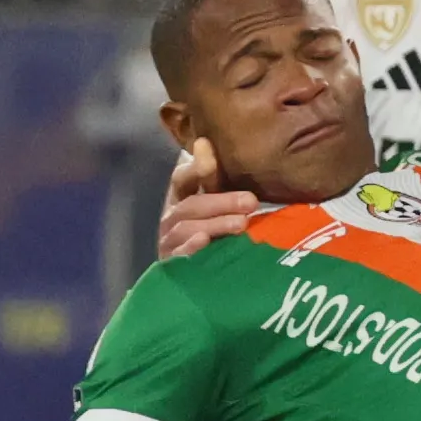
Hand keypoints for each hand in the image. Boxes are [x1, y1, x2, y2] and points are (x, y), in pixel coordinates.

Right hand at [156, 137, 260, 261]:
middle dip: (222, 201)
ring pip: (187, 228)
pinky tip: (204, 242)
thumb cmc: (213, 231)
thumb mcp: (217, 204)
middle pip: (192, 205)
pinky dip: (190, 248)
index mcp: (182, 198)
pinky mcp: (171, 265)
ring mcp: (169, 241)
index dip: (196, 165)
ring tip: (241, 223)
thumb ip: (215, 179)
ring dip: (214, 224)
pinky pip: (179, 256)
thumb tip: (206, 142)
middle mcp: (172, 217)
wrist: (194, 277)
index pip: (183, 178)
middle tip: (250, 201)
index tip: (208, 147)